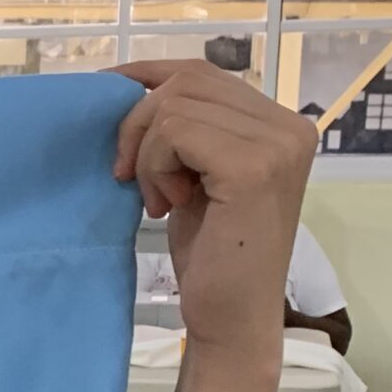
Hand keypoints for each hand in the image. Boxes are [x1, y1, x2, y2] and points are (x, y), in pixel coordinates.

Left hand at [113, 62, 314, 363]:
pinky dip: (154, 165)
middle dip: (140, 122)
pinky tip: (166, 205)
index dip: (145, 76)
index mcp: (280, 125)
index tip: (103, 94)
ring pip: (174, 105)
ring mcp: (275, 144)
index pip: (201, 72)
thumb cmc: (212, 257)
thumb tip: (129, 89)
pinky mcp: (251, 167)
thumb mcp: (196, 178)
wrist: (231, 319)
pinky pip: (174, 131)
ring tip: (159, 199)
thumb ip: (186, 132)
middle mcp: (288, 126)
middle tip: (131, 176)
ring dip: (147, 153)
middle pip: (185, 80)